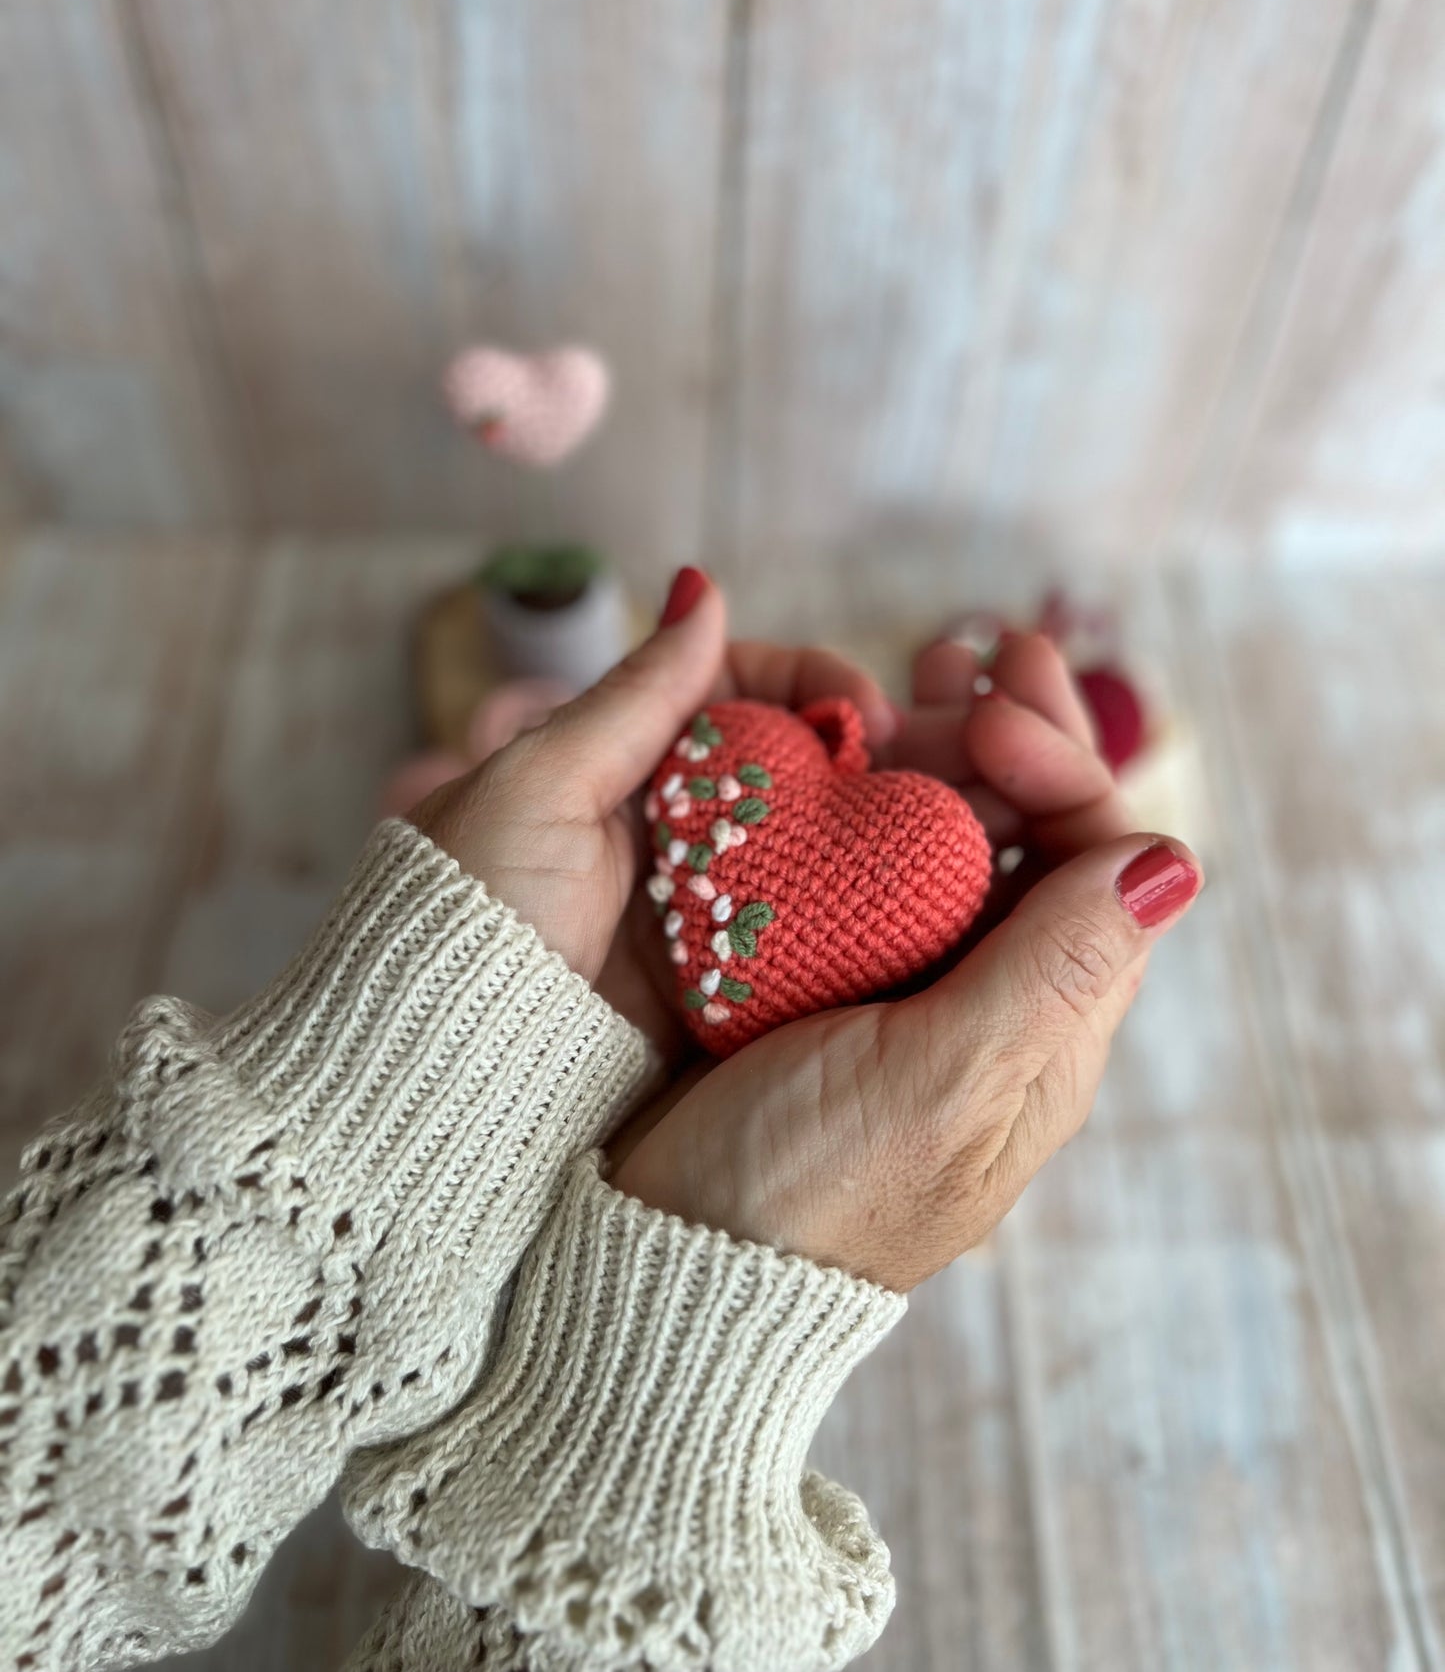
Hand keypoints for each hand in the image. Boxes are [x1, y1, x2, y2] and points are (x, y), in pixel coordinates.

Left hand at [409, 569, 896, 1064]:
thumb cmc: (472, 902)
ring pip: (822, 849)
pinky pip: (813, 938)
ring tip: (957, 832)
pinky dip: (866, 919)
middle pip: (802, 769)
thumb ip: (637, 695)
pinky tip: (923, 907)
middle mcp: (678, 823)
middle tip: (945, 768)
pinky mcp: (727, 984)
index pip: (748, 691)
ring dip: (886, 834)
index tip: (871, 711)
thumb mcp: (543, 781)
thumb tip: (700, 585)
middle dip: (877, 759)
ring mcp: (709, 904)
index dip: (817, 687)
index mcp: (629, 758)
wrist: (441, 1056)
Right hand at [613, 635, 1203, 1290]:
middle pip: (1036, 838)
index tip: (981, 703)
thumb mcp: (939, 1082)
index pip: (1100, 859)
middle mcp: (993, 1006)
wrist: (668, 1272)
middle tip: (961, 645)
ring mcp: (910, 998)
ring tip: (906, 679)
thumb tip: (1173, 860)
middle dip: (1012, 730)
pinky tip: (831, 758)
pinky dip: (868, 797)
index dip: (1060, 760)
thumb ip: (1055, 971)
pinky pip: (876, 873)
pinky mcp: (829, 992)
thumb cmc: (802, 1190)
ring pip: (957, 845)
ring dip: (944, 751)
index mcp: (1043, 1030)